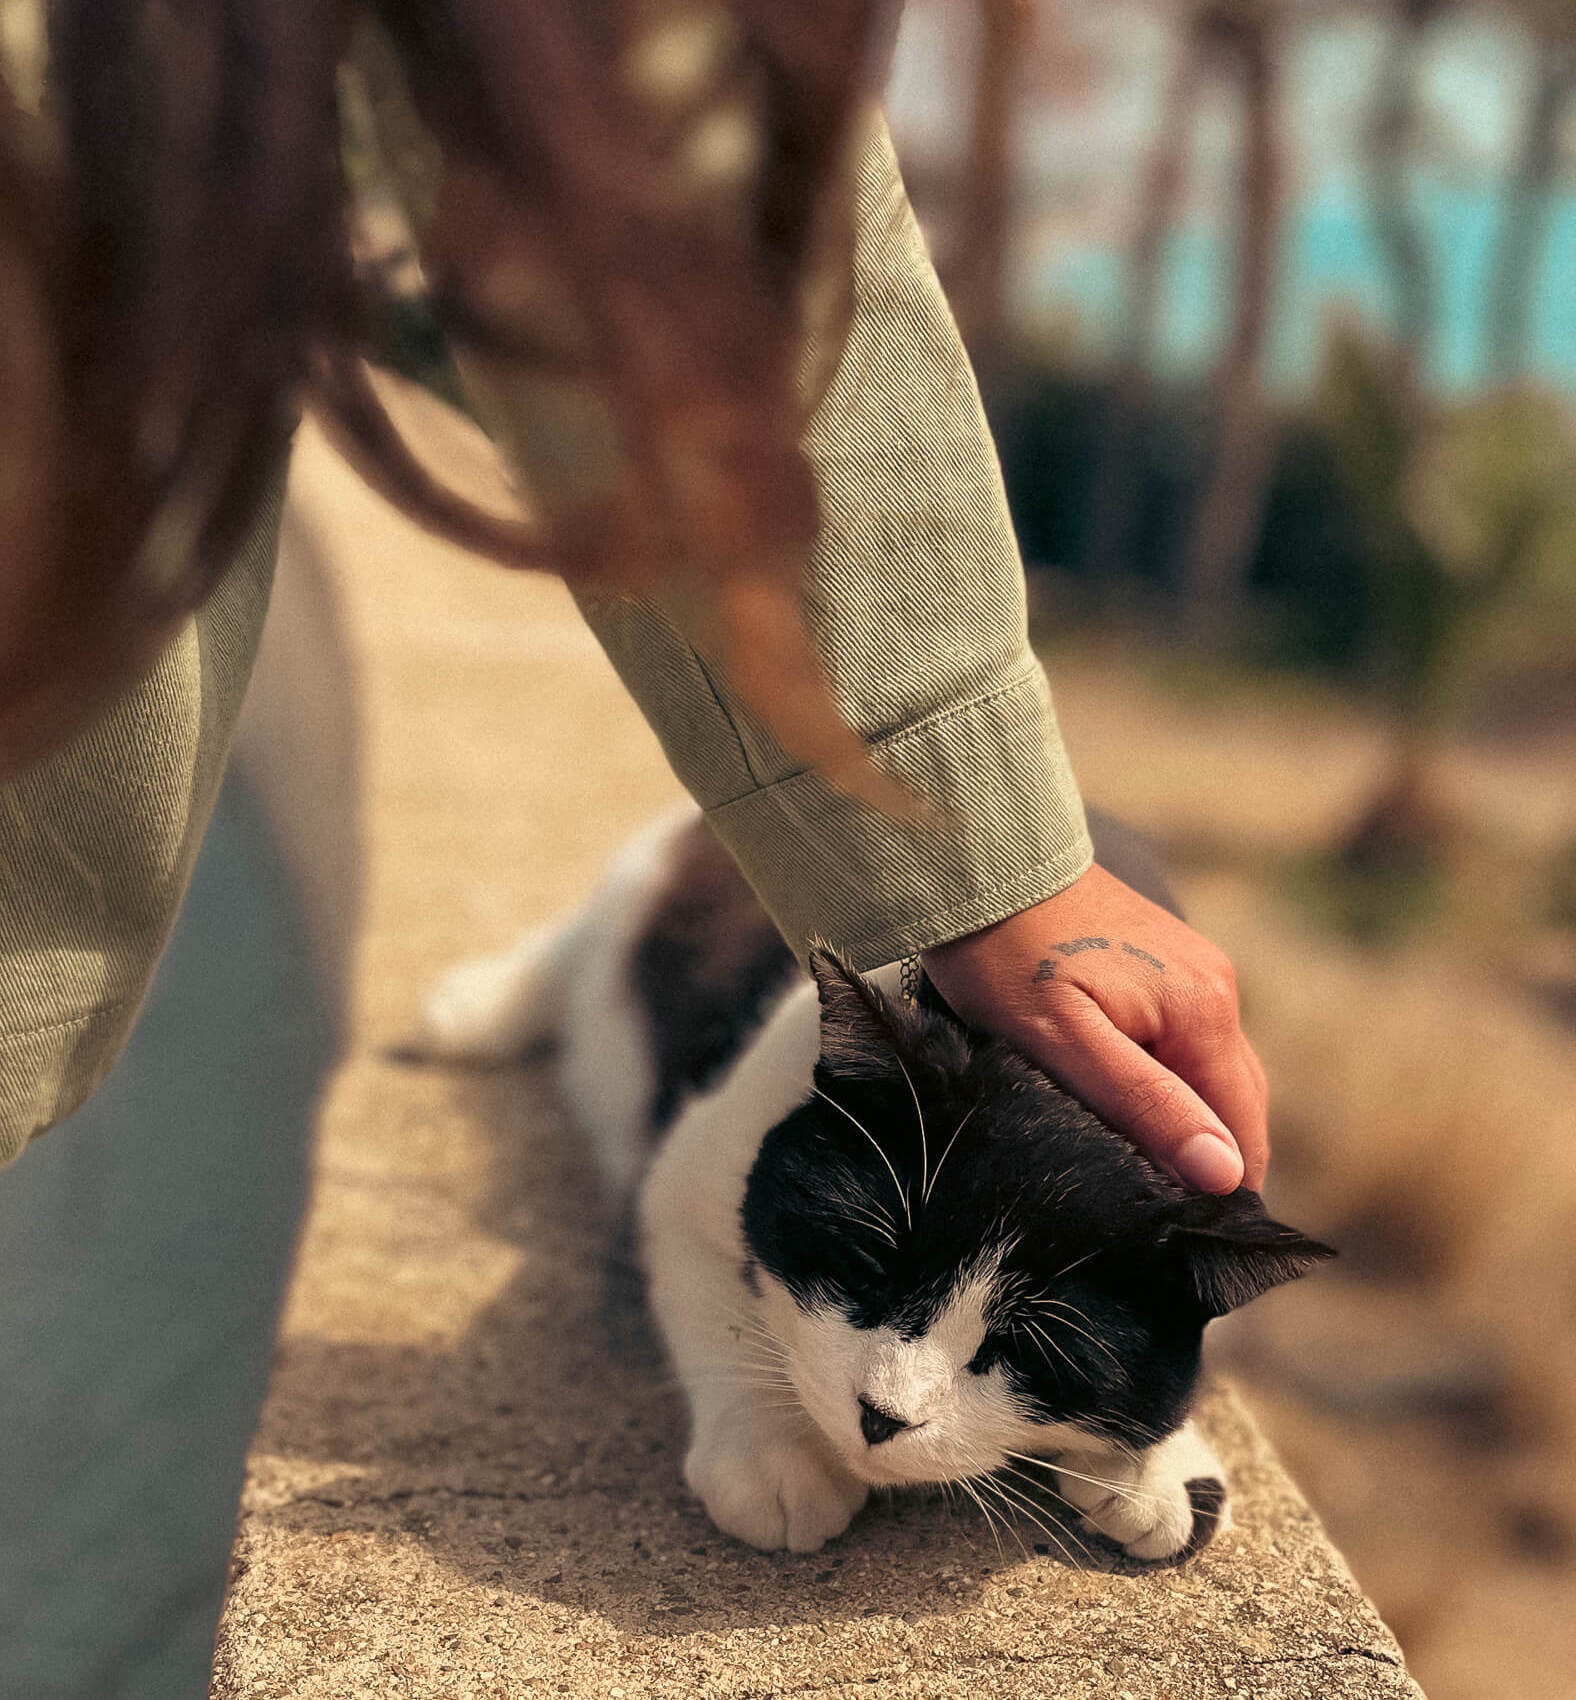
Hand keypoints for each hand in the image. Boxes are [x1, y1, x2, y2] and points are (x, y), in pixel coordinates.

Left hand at [920, 864, 1267, 1192]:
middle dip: (1209, 1160)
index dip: (1220, 1189)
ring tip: (1140, 1165)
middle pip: (1238, 1104)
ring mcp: (1196, 970)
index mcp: (1204, 1012)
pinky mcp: (1167, 962)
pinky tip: (1130, 1103)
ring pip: (1211, 1073)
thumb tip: (1224, 1173)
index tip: (1178, 1232)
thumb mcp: (1066, 1043)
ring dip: (1188, 1119)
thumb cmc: (1006, 956)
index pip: (1244, 1130)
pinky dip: (1171, 1081)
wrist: (981, 863)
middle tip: (1155, 1211)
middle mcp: (1218, 987)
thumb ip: (1146, 1105)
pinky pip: (1187, 1042)